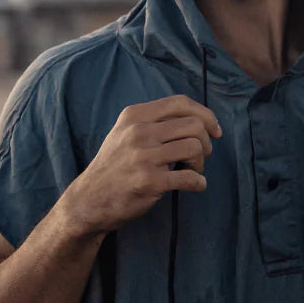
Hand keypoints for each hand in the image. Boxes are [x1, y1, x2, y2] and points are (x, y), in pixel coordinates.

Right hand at [60, 95, 221, 236]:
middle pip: (194, 125)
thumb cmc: (115, 166)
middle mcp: (138, 132)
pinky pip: (190, 177)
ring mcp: (143, 157)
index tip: (214, 130)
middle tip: (200, 157)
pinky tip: (194, 185)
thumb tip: (198, 119)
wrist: (89, 199)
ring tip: (192, 171)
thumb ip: (154, 122)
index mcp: (134, 115)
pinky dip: (199, 183)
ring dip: (201, 163)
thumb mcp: (125, 133)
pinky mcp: (149, 181)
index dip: (205, 114)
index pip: (180, 103)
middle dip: (205, 142)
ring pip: (195, 148)